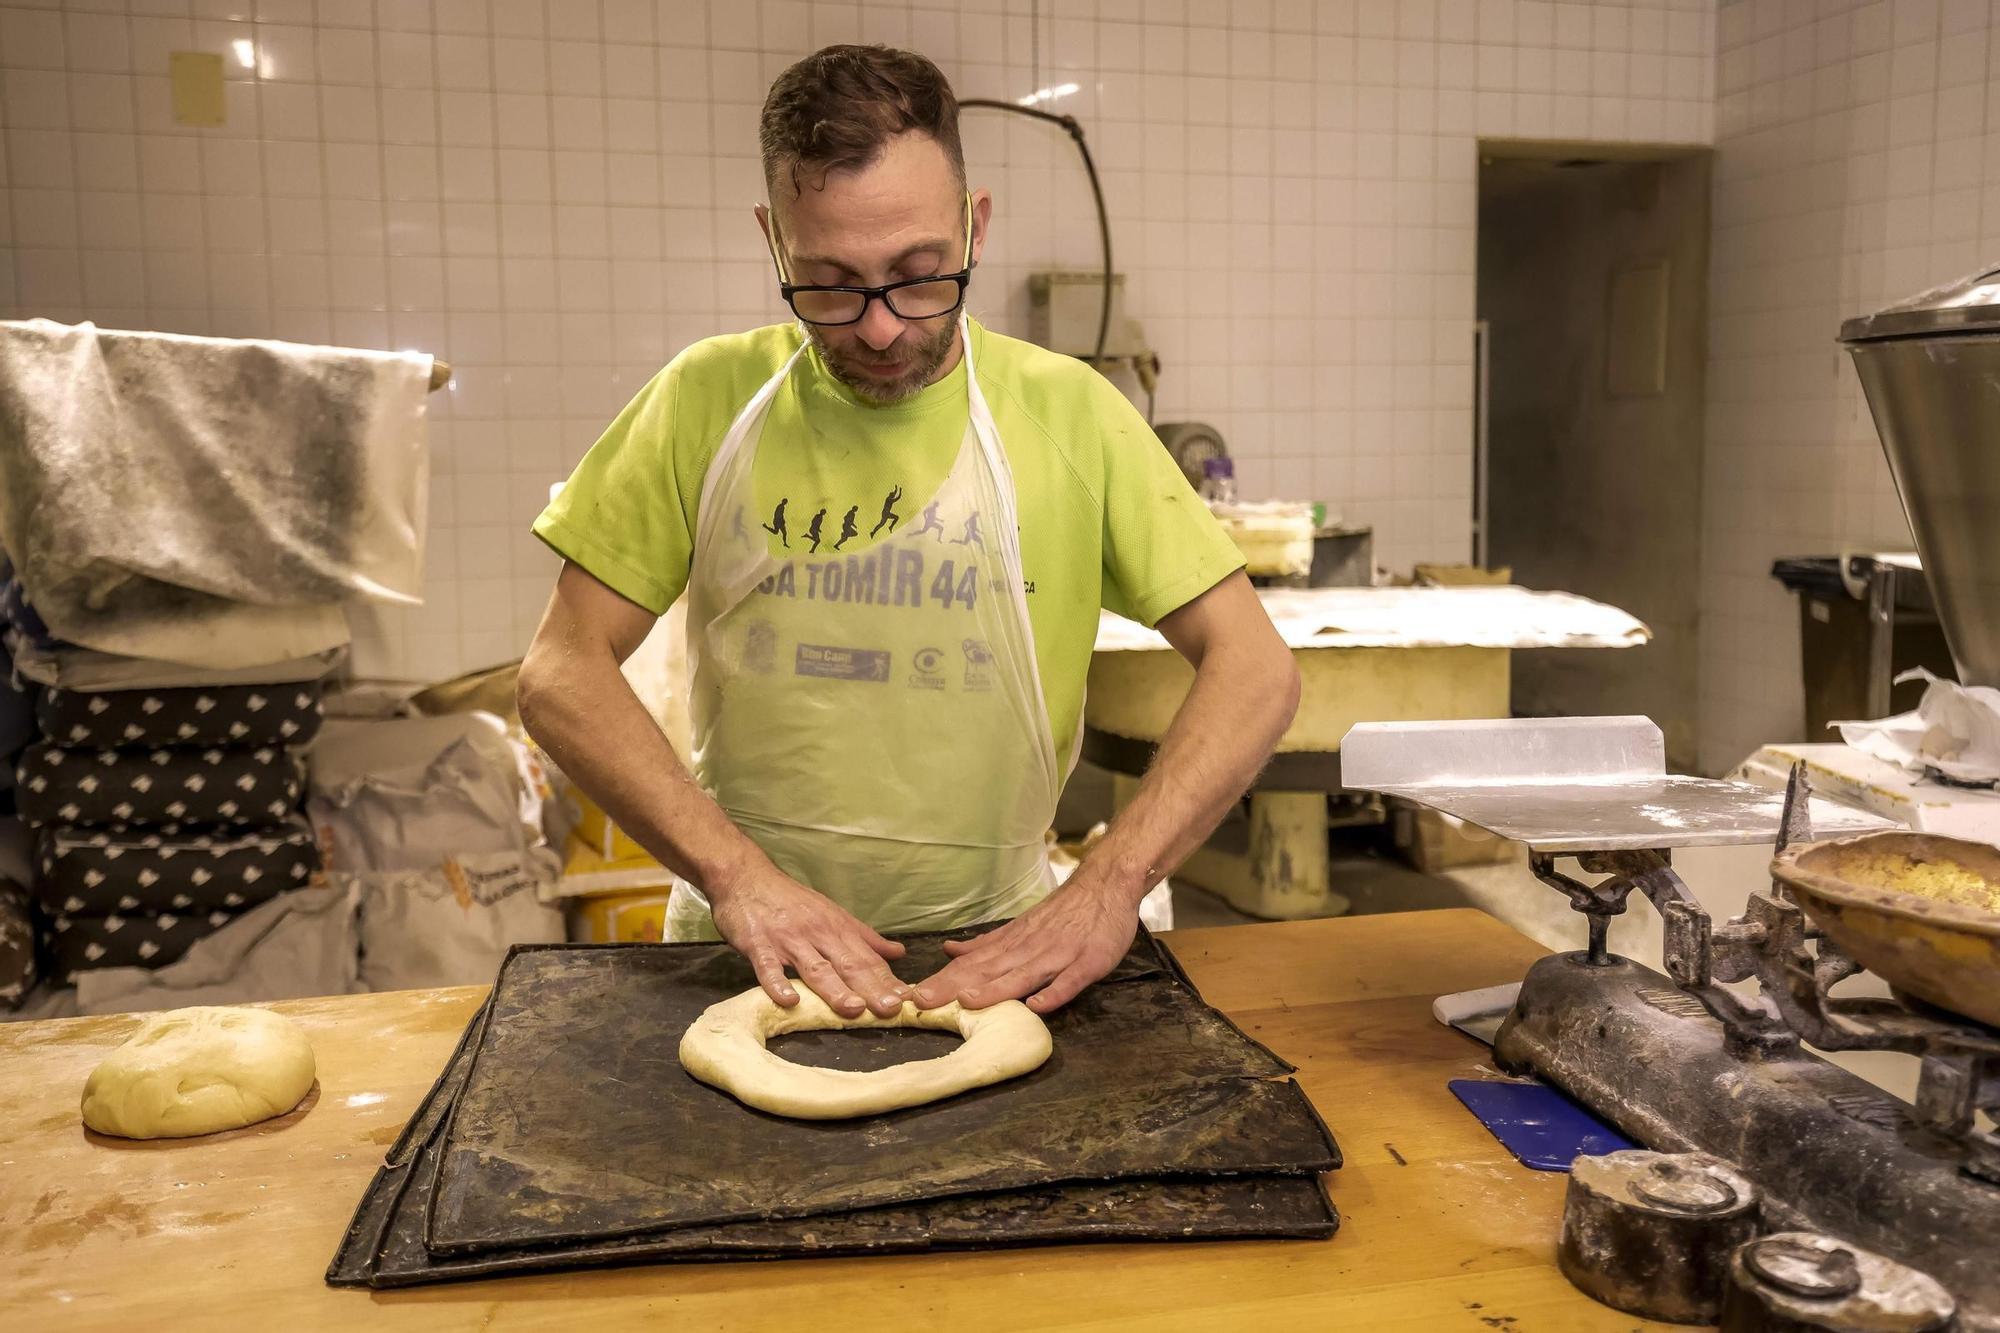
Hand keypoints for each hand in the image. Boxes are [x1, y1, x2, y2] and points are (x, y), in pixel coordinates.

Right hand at [708, 862, 908, 1017]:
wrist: (746, 877)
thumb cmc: (791, 900)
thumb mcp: (832, 914)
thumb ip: (865, 937)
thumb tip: (899, 953)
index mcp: (838, 929)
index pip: (868, 959)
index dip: (887, 980)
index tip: (907, 1001)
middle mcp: (818, 934)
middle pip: (848, 965)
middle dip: (871, 988)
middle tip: (891, 1009)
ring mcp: (788, 939)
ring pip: (815, 968)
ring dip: (835, 989)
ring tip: (853, 1009)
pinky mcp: (758, 944)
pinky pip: (768, 967)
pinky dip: (778, 984)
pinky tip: (789, 1001)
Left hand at [911, 874, 1139, 1015]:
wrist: (1106, 883)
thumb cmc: (1063, 912)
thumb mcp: (1020, 925)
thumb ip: (988, 944)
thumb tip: (949, 952)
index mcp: (1012, 942)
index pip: (971, 965)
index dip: (942, 981)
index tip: (912, 996)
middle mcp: (1030, 949)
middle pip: (988, 971)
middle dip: (954, 988)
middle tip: (922, 1002)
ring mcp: (1059, 955)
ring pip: (1023, 975)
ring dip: (996, 989)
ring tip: (968, 1002)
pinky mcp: (1088, 962)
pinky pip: (1069, 981)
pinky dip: (1053, 993)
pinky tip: (1036, 1007)